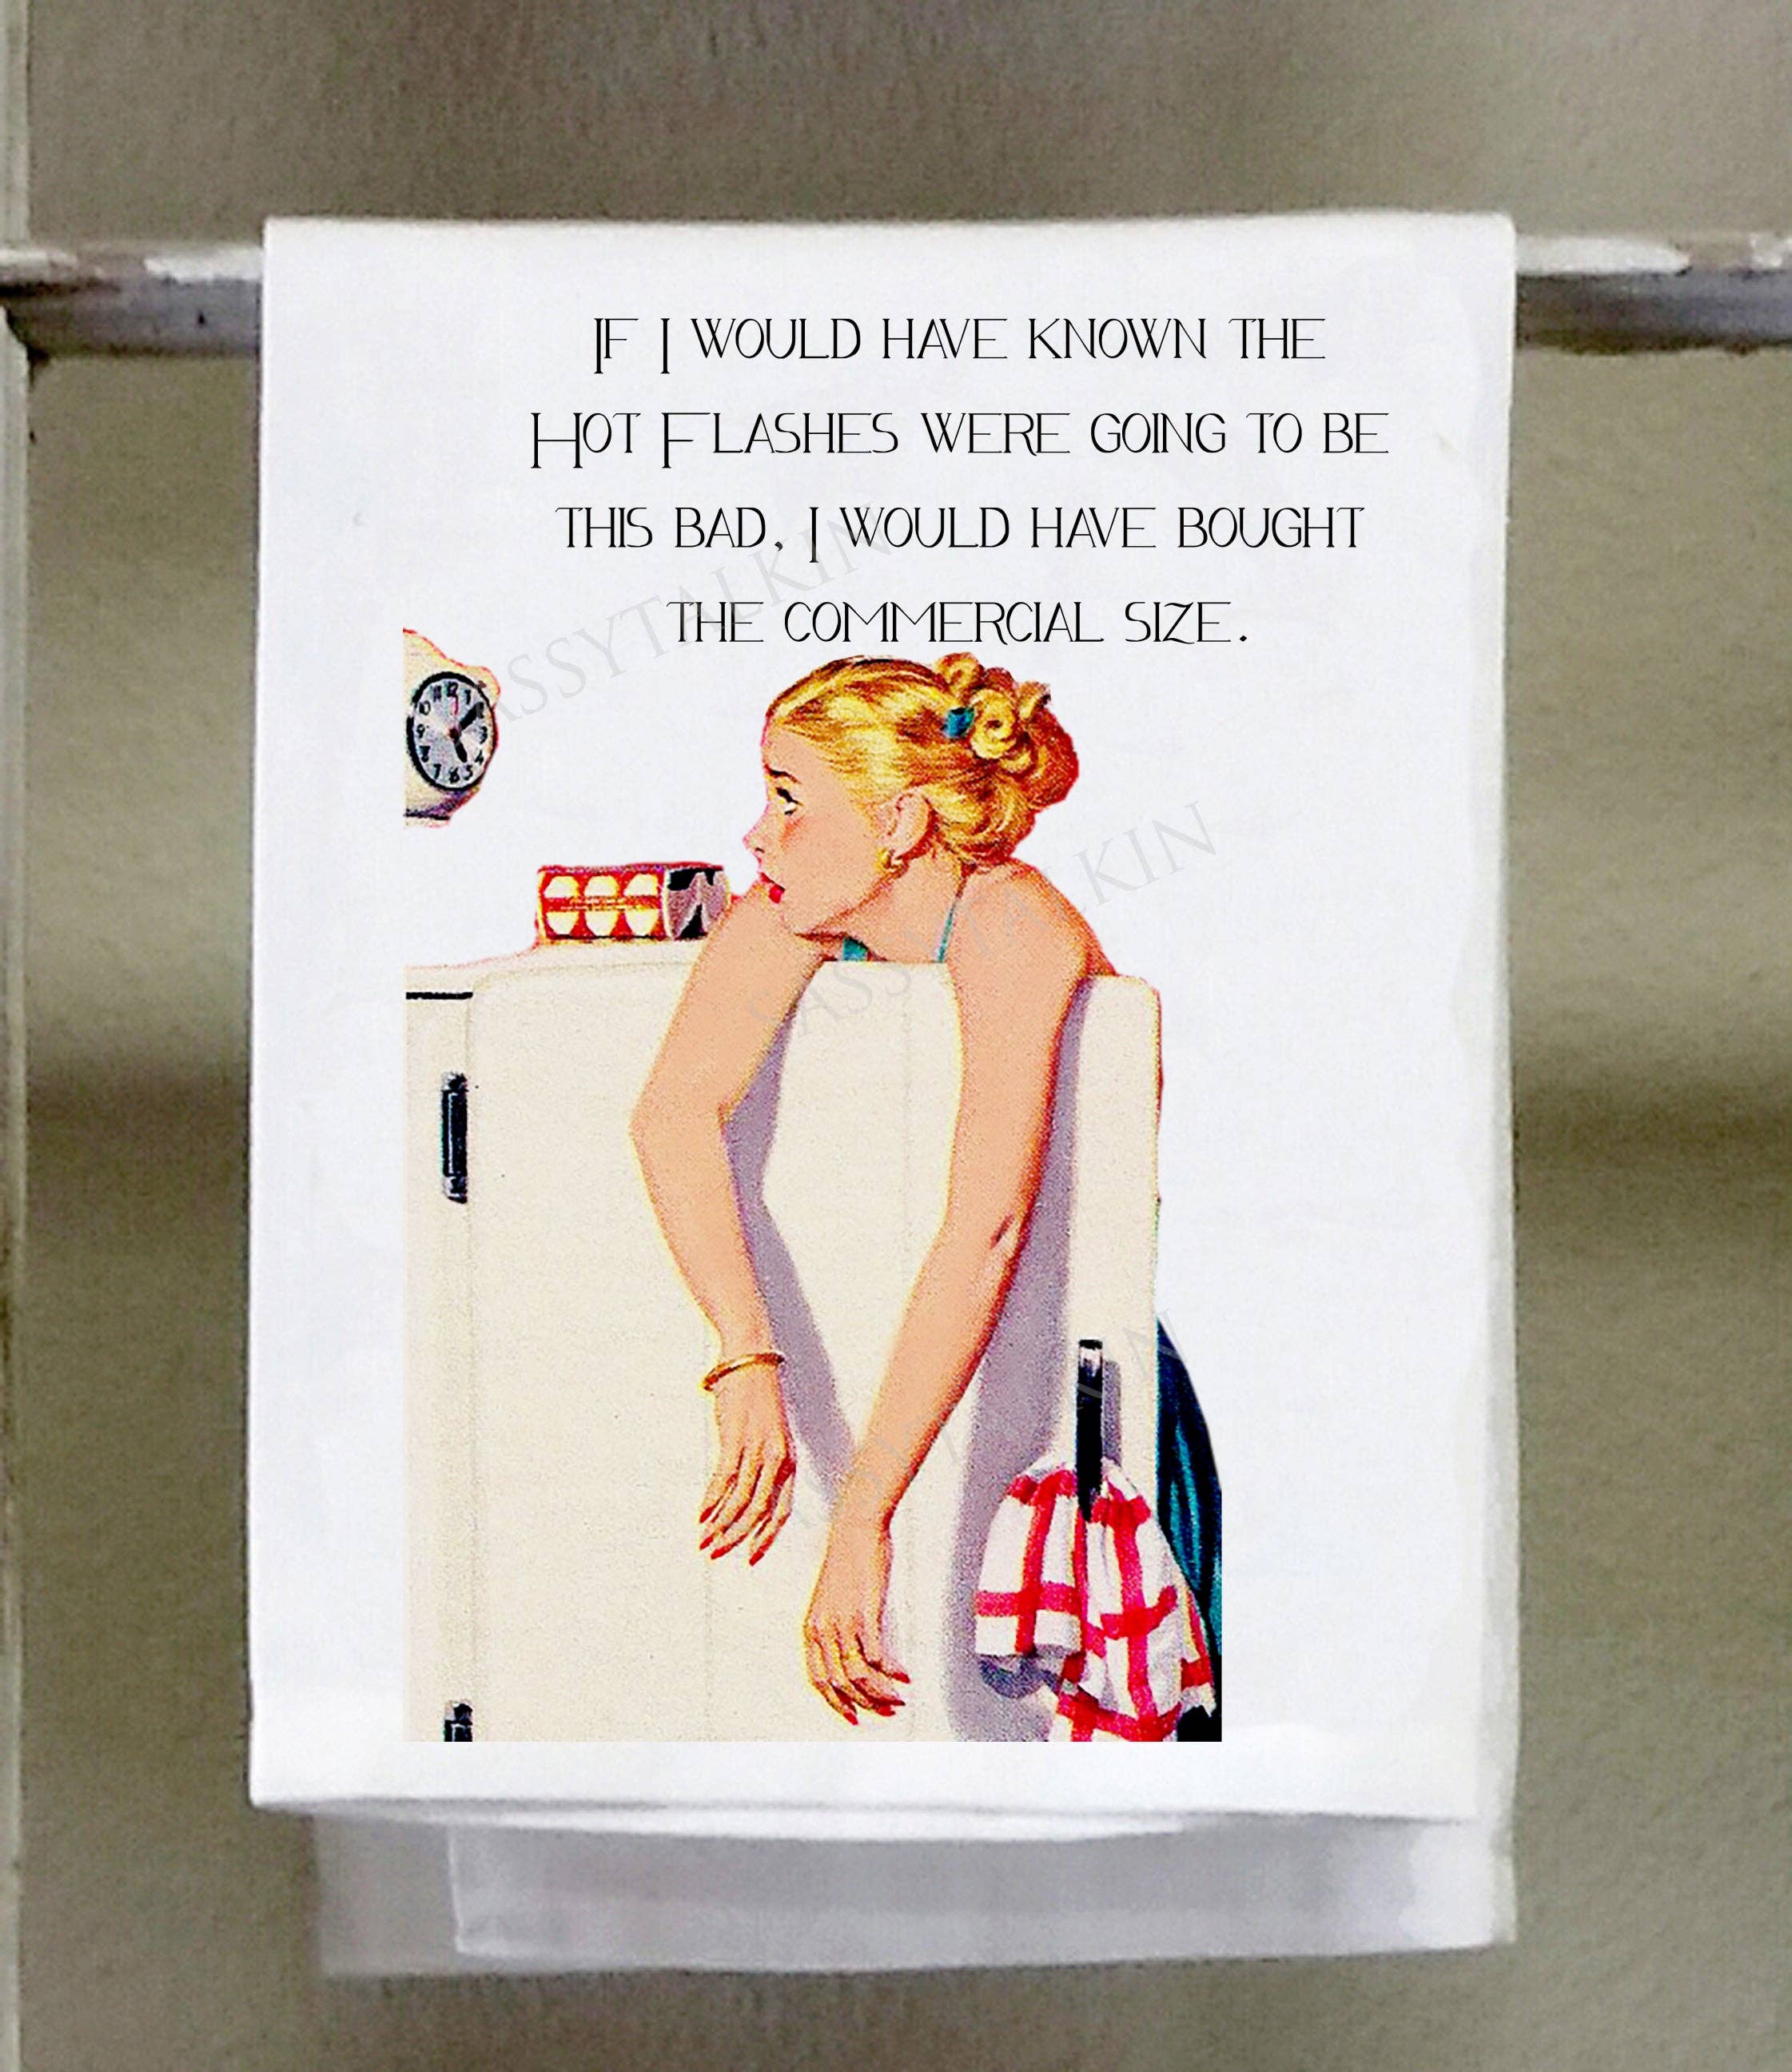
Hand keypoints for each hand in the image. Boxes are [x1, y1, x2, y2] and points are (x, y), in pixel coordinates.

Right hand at [698, 1363, 794, 1562]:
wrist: (750, 1360)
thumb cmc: (757, 1398)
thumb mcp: (768, 1434)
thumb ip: (763, 1463)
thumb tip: (746, 1493)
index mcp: (789, 1460)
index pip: (782, 1511)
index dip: (767, 1537)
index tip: (751, 1556)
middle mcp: (777, 1458)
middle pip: (760, 1512)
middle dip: (737, 1537)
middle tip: (717, 1553)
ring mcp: (757, 1448)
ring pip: (740, 1500)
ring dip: (720, 1524)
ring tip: (704, 1540)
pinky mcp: (736, 1438)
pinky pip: (724, 1479)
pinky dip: (711, 1501)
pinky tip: (700, 1515)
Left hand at [802, 1504, 909, 1724]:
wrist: (855, 1530)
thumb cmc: (848, 1562)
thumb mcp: (835, 1600)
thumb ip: (841, 1629)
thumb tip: (861, 1656)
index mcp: (812, 1628)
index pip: (818, 1679)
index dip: (836, 1702)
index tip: (853, 1717)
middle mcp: (823, 1629)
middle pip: (840, 1683)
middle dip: (864, 1704)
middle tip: (886, 1711)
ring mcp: (843, 1623)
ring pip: (858, 1675)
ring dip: (880, 1692)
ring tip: (898, 1698)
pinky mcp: (865, 1614)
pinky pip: (876, 1655)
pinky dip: (891, 1671)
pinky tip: (904, 1674)